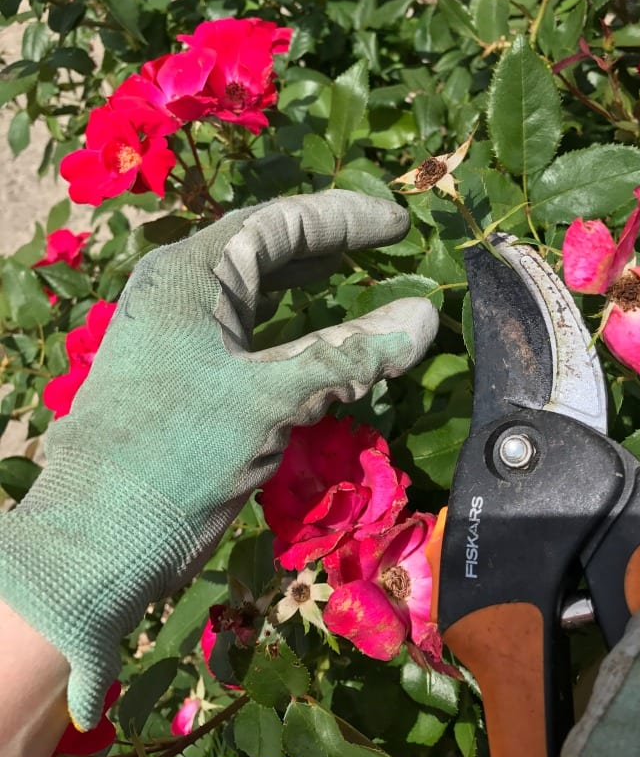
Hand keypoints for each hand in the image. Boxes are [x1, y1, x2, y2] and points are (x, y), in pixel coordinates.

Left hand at [0, 190, 437, 728]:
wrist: (95, 539)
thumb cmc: (179, 454)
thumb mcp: (273, 398)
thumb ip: (351, 354)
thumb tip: (427, 316)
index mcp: (193, 273)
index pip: (280, 223)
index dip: (345, 218)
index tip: (398, 223)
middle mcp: (179, 288)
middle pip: (265, 247)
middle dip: (327, 242)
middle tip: (385, 242)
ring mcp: (174, 329)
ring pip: (253, 289)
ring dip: (306, 281)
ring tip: (354, 272)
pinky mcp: (177, 370)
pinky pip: (243, 328)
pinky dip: (287, 325)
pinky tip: (313, 336)